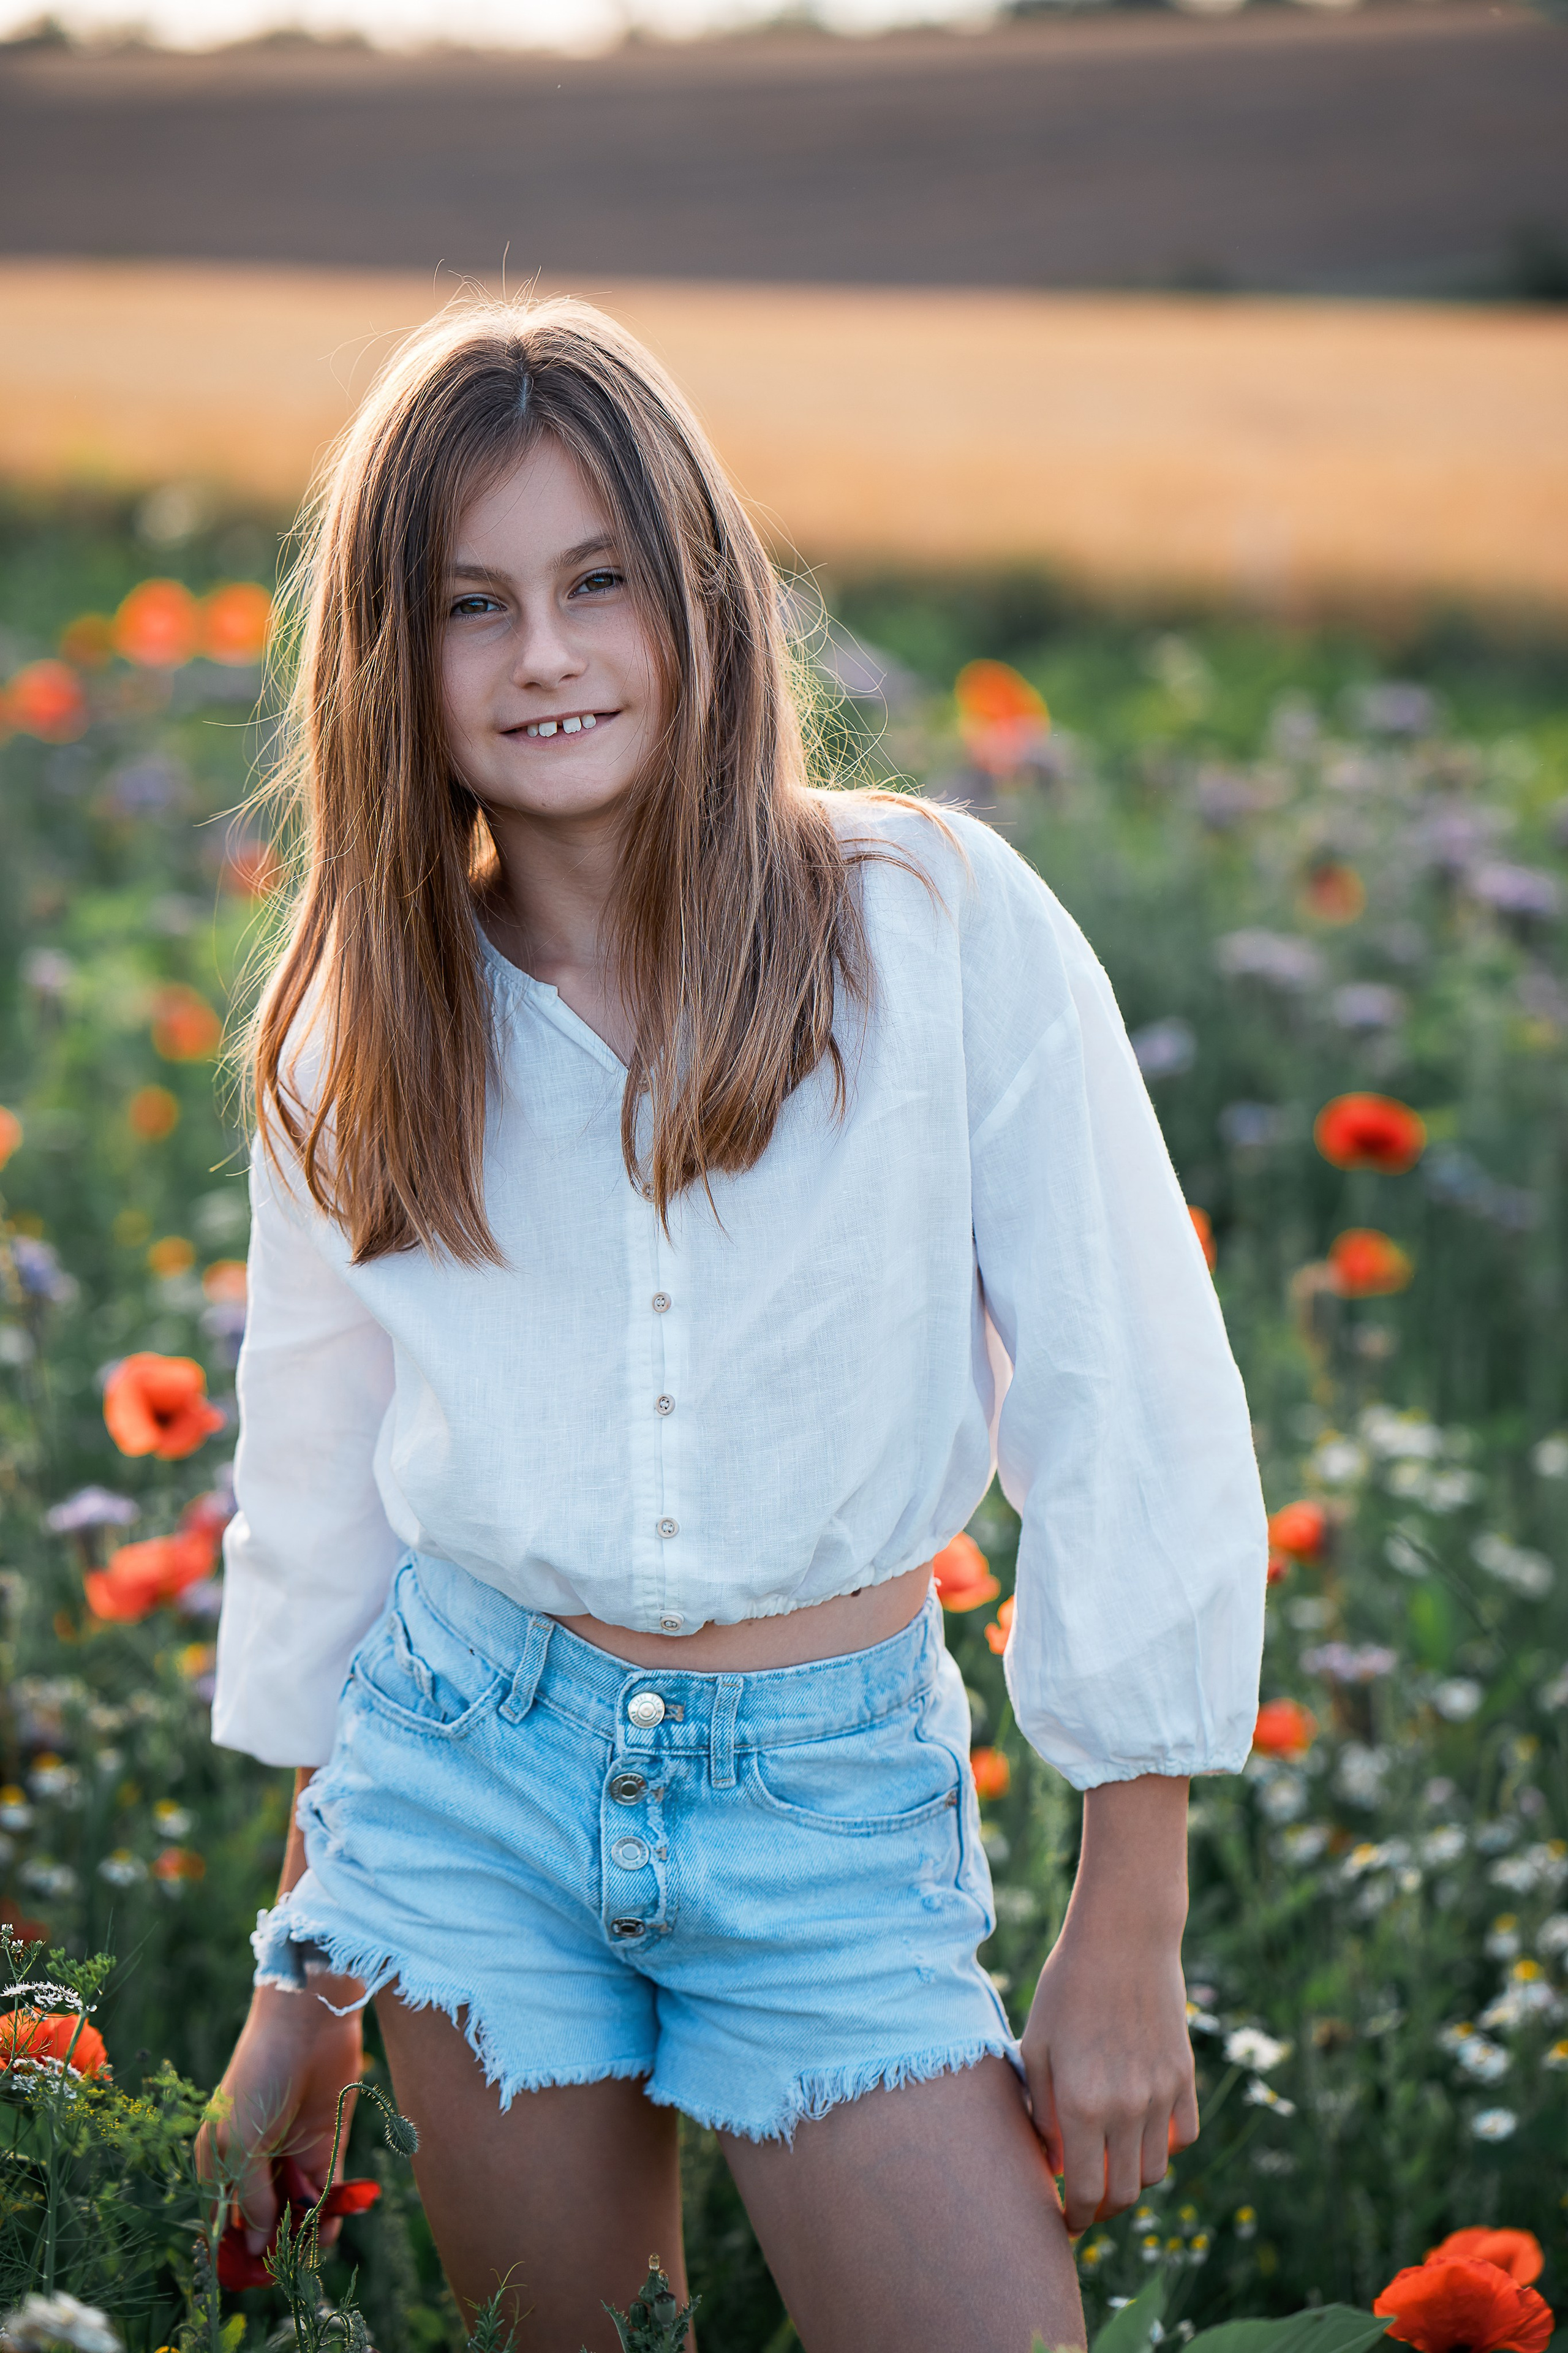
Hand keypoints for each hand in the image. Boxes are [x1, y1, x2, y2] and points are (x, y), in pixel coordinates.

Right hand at [195, 1978, 365, 2259]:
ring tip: (313, 2244)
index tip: (251, 2274)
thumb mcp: (240, 2141)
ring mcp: (290, 2153)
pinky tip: (331, 2227)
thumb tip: (257, 2245)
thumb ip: (249, 2195)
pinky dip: (330, 2213)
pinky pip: (326, 2192)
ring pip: (298, 2211)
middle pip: (264, 2219)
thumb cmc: (260, 2074)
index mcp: (218, 2159)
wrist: (308, 2023)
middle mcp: (255, 2161)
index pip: (223, 2218)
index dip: (236, 2249)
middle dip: (275, 2245)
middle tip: (288, 2263)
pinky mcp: (326, 2144)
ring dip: (305, 2233)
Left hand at [1021, 1914, 1196, 2234]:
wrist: (1123, 1937)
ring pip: (1154, 2171)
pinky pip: (1183, 2136)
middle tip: (1085, 2204)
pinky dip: (1164, 2148)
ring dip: (1132, 2180)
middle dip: (1102, 2210)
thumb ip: (1041, 2112)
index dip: (1073, 2219)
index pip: (1084, 2192)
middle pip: (1124, 2194)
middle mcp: (1126, 2108)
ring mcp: (1161, 2094)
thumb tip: (1053, 2164)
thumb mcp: (1035, 2046)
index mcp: (1080, 2103)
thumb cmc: (1066, 1987)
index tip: (1063, 2224)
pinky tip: (1141, 2134)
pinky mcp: (1185, 2076)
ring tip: (1110, 2166)